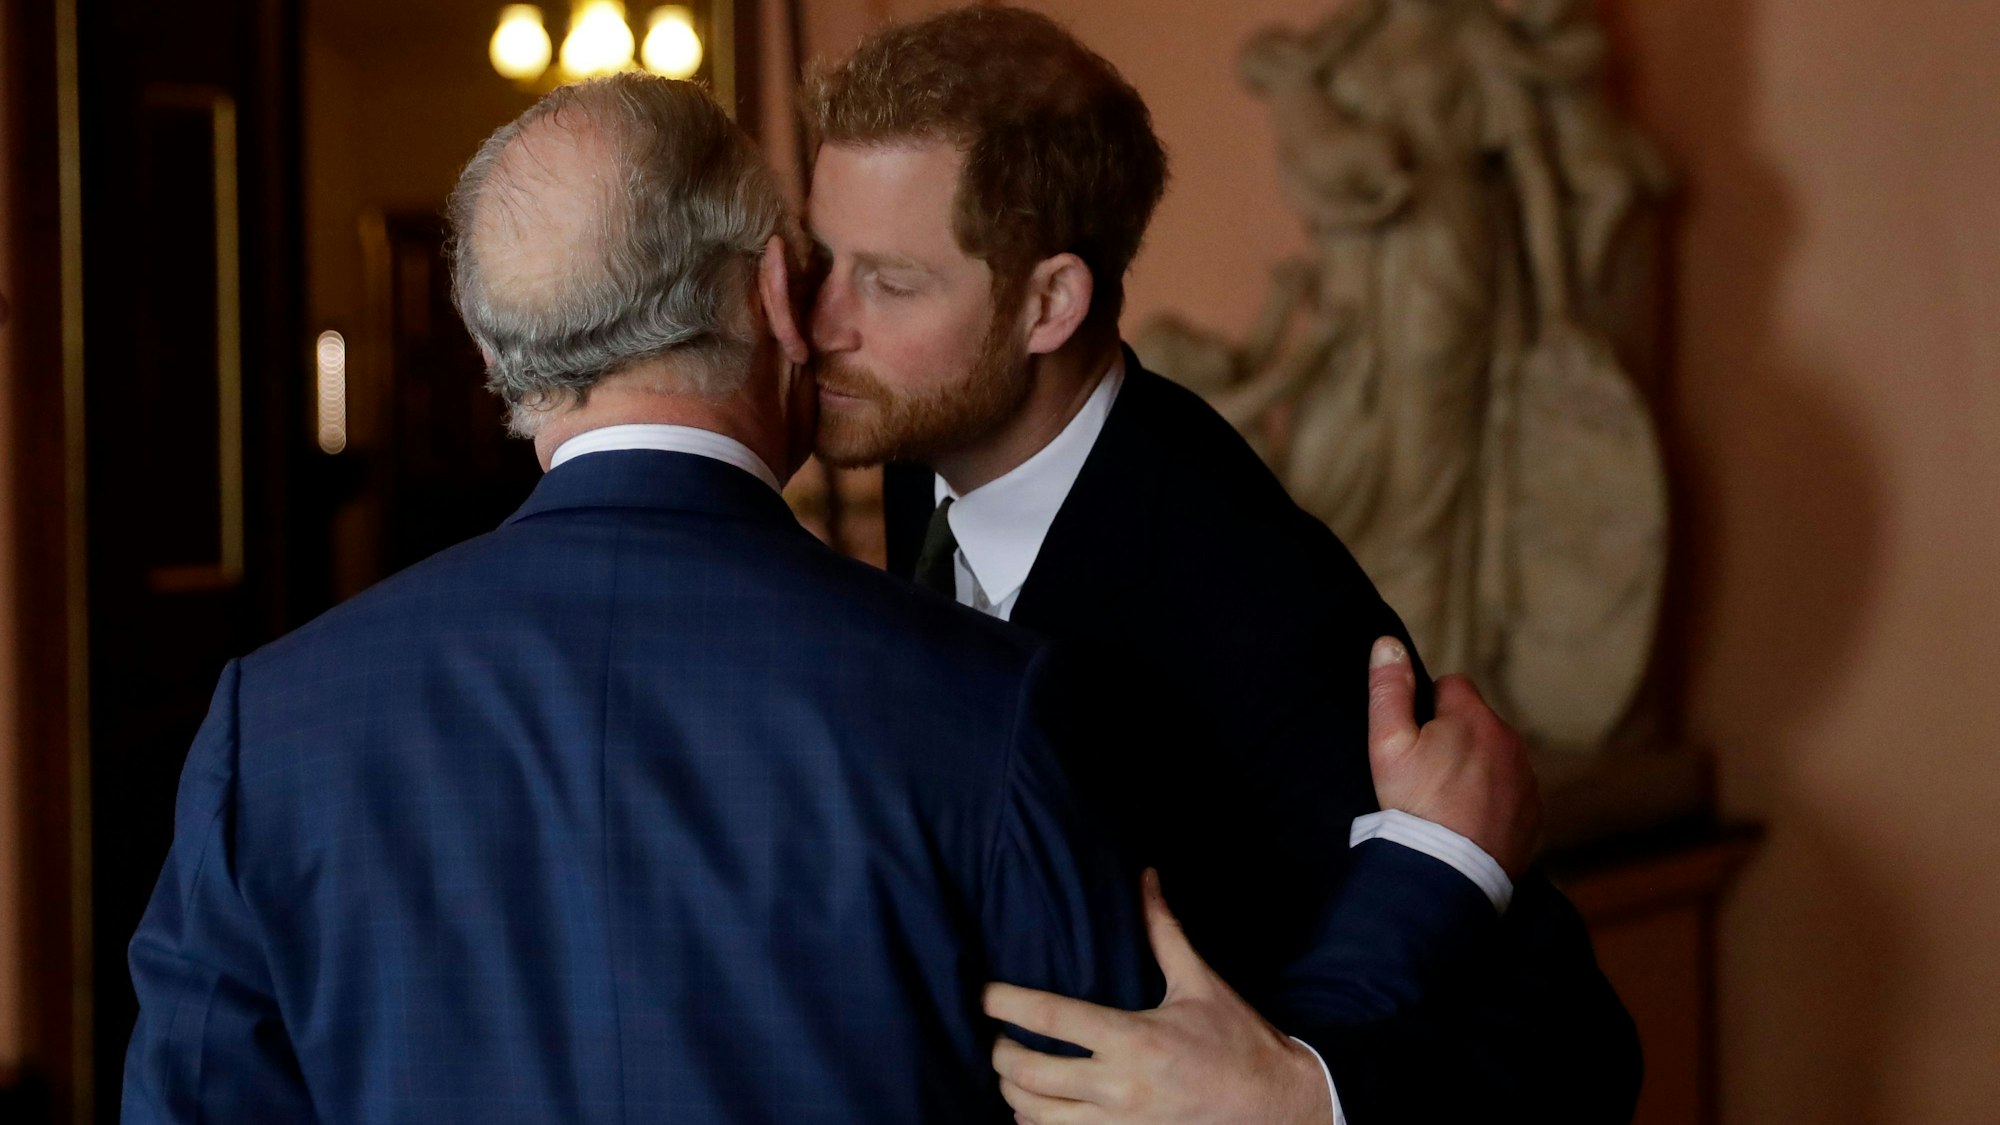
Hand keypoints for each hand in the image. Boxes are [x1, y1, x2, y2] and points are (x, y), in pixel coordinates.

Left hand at [984, 870, 1331, 1124]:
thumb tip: (1146, 876)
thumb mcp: (1199, 982)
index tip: (982, 993)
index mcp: (1134, 1039)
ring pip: (1036, 1116)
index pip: (1051, 1019)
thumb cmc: (1237, 1039)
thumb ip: (1163, 930)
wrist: (1274, 1104)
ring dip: (1012, 1092)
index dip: (1005, 1002)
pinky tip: (1030, 1108)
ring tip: (1007, 1070)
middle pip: (1030, 1074)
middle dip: (999, 1053)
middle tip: (993, 1034)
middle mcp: (1120, 1086)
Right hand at [1366, 637, 1540, 877]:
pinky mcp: (1534, 813)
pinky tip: (1467, 822)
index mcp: (1473, 718)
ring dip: (1476, 768)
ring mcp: (1526, 779)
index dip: (1428, 708)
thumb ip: (1388, 689)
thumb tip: (1388, 642)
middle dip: (1455, 738)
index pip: (1452, 686)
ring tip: (1446, 802)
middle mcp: (1509, 741)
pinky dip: (1493, 800)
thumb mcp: (1387, 744)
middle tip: (1426, 775)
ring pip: (1496, 756)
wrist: (1449, 873)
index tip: (1415, 740)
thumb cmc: (1414, 806)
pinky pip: (1511, 791)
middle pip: (1477, 722)